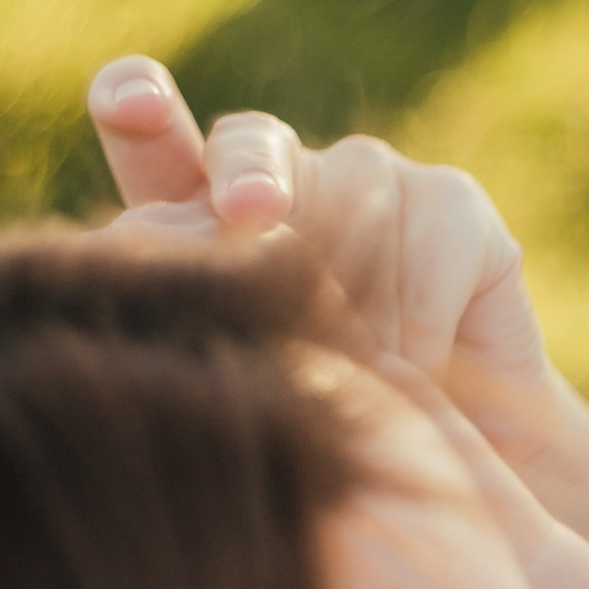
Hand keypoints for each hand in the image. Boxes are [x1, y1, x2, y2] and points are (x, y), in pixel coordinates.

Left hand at [86, 55, 566, 466]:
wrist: (458, 481)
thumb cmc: (344, 448)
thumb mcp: (255, 393)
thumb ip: (201, 315)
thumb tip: (137, 255)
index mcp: (206, 225)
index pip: (153, 143)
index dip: (138, 106)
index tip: (130, 106)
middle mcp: (286, 183)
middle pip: (249, 145)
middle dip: (248, 171)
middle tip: (249, 212)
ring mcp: (374, 182)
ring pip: (355, 195)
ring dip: (363, 305)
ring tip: (369, 384)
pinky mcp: (456, 203)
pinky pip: (432, 233)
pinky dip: (422, 316)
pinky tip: (423, 375)